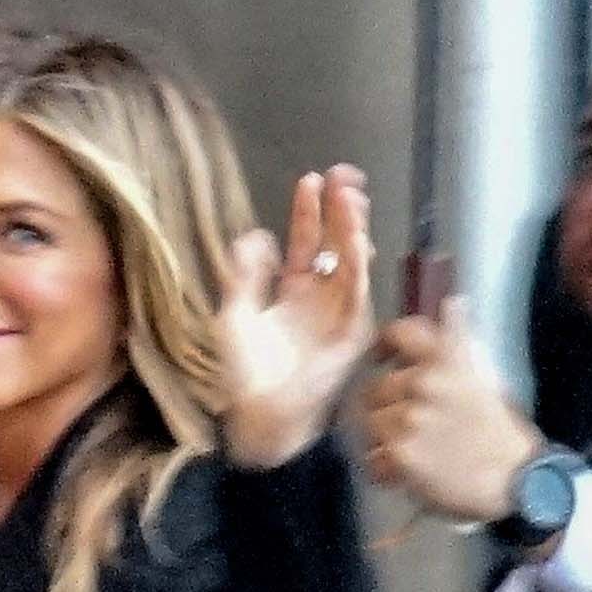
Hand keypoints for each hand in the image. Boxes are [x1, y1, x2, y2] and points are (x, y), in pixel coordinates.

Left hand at [218, 168, 375, 467]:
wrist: (256, 416)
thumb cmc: (242, 374)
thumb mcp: (234, 315)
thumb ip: (243, 275)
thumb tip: (257, 237)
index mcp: (292, 291)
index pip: (306, 241)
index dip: (309, 211)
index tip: (310, 180)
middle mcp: (319, 298)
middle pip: (336, 244)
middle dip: (341, 209)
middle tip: (343, 175)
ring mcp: (337, 315)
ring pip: (352, 262)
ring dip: (354, 228)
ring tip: (350, 197)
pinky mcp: (350, 335)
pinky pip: (357, 294)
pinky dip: (358, 266)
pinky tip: (356, 239)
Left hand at [359, 298, 543, 523]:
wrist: (514, 478)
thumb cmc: (501, 430)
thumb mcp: (484, 374)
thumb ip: (457, 346)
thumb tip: (451, 305)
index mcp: (447, 358)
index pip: (401, 334)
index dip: (384, 344)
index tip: (381, 357)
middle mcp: (425, 383)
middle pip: (377, 388)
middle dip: (386, 406)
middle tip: (404, 424)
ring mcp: (410, 419)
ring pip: (371, 424)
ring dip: (384, 439)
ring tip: (408, 450)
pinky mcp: (400, 454)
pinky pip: (373, 460)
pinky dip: (385, 469)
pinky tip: (406, 472)